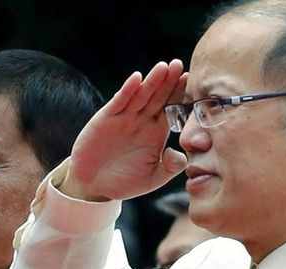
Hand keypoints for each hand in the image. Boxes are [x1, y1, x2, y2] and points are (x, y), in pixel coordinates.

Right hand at [63, 60, 187, 200]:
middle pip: (158, 97)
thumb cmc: (125, 182)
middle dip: (168, 81)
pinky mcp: (106, 119)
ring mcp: (124, 118)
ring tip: (164, 67)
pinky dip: (127, 90)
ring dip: (152, 81)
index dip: (179, 94)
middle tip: (180, 64)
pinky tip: (137, 79)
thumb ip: (170, 168)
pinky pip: (119, 102)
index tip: (191, 81)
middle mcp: (142, 121)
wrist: (94, 187)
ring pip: (141, 95)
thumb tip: (179, 153)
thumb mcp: (153, 179)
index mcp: (156, 132)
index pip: (171, 108)